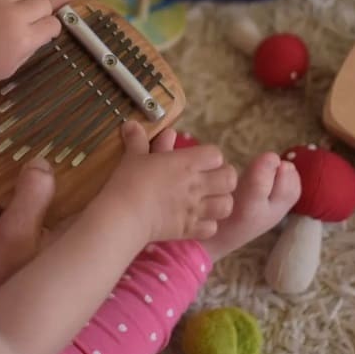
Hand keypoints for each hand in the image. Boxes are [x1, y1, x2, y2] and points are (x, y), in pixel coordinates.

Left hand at [0, 0, 75, 83]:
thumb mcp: (12, 66)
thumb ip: (32, 47)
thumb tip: (46, 32)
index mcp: (23, 39)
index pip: (53, 24)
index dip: (53, 28)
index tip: (50, 32)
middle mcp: (15, 16)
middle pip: (45, 2)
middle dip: (48, 10)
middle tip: (44, 18)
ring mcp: (0, 1)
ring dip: (30, 3)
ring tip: (25, 15)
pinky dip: (10, 3)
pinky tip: (1, 15)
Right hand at [94, 122, 236, 242]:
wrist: (124, 215)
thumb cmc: (129, 181)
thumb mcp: (133, 156)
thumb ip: (137, 140)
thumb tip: (131, 124)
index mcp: (187, 163)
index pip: (216, 155)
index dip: (211, 157)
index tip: (201, 160)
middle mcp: (196, 185)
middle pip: (229, 178)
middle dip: (224, 178)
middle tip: (212, 181)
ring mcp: (195, 209)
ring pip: (226, 205)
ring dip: (220, 202)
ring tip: (209, 201)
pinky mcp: (189, 229)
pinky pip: (211, 228)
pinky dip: (207, 225)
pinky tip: (197, 221)